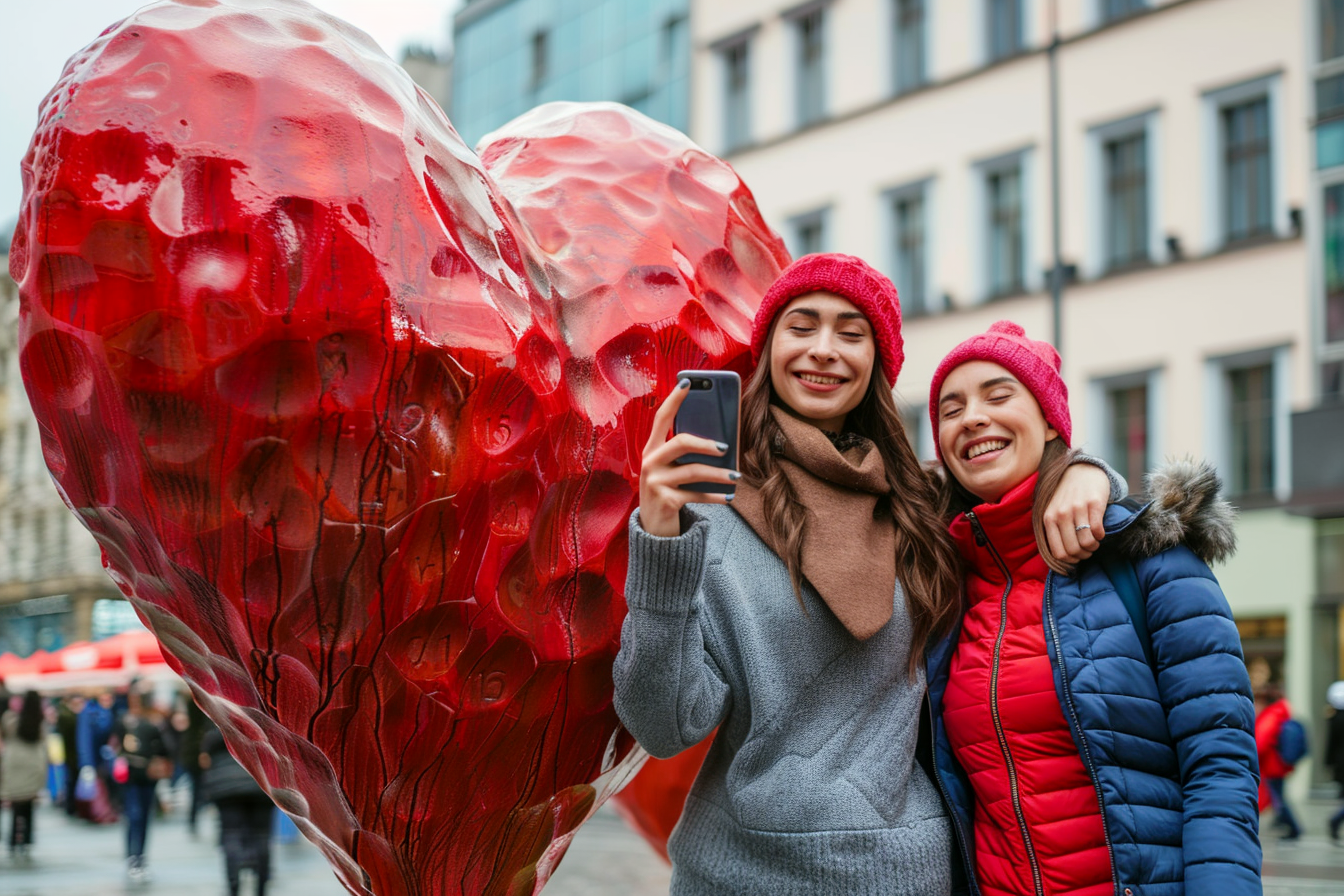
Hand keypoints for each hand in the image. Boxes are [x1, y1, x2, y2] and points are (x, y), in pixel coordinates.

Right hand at [638, 379, 737, 536]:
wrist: (653, 527)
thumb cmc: (668, 490)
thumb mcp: (672, 469)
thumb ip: (686, 454)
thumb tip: (722, 440)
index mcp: (652, 448)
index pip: (661, 418)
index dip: (674, 399)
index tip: (688, 382)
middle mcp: (650, 462)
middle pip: (680, 442)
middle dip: (706, 442)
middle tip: (725, 446)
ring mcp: (656, 482)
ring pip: (693, 471)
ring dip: (719, 473)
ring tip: (736, 476)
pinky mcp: (665, 500)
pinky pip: (697, 494)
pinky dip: (716, 496)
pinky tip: (729, 496)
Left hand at [1043, 464, 1108, 562]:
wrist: (1081, 470)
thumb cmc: (1066, 496)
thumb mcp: (1052, 511)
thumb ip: (1053, 530)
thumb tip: (1061, 558)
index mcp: (1049, 519)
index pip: (1058, 553)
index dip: (1070, 560)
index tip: (1076, 557)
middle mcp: (1061, 514)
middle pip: (1073, 550)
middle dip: (1083, 555)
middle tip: (1087, 550)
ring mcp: (1078, 508)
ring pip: (1087, 543)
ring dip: (1093, 547)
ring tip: (1094, 541)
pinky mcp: (1094, 503)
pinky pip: (1098, 531)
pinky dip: (1101, 536)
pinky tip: (1100, 532)